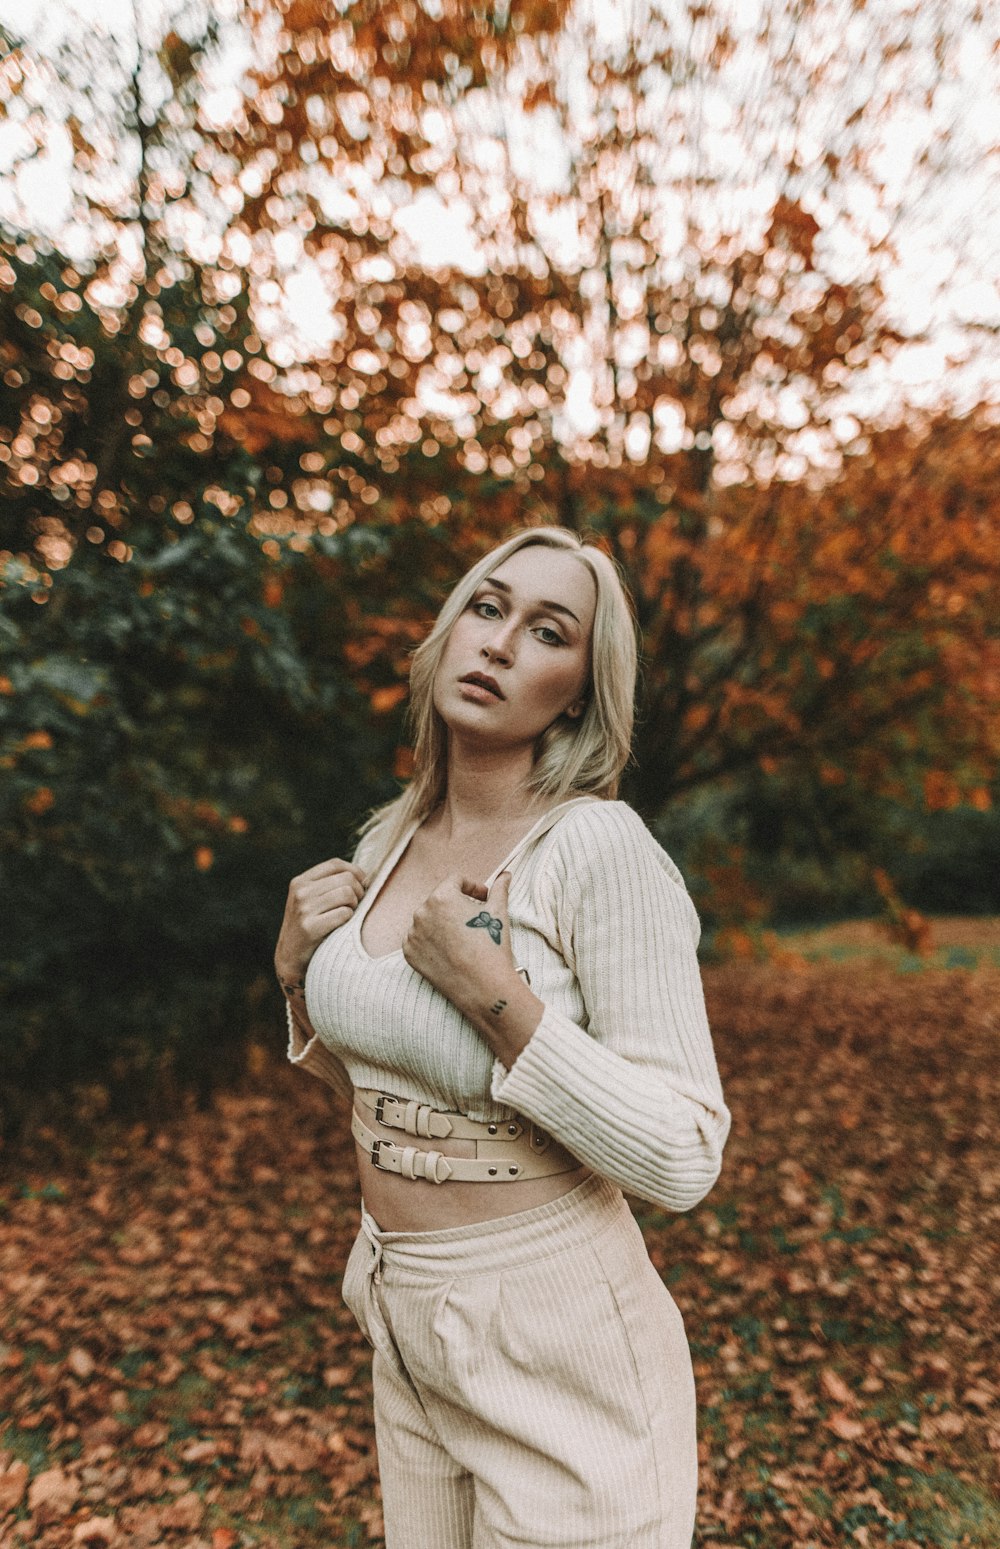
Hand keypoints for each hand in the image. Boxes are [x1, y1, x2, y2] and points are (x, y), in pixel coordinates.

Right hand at [275, 856, 365, 985]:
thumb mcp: (310, 900)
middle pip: (346, 879)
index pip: (336, 864)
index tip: (361, 885)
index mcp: (300, 882)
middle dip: (359, 891)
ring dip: (354, 906)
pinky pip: (344, 914)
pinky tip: (342, 927)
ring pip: (347, 894)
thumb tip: (364, 875)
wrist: (290, 958)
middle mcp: (300, 892)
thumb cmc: (309, 926)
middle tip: (356, 905)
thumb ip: (329, 885)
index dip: (355, 871)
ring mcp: (304, 909)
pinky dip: (349, 920)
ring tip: (348, 915)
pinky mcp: (310, 928)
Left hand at [402, 871, 516, 1010]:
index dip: (472, 888)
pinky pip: (419, 939)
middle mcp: (422, 912)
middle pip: (440, 901)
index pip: (455, 881)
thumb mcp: (498, 912)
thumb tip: (506, 874)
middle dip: (457, 906)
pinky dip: (431, 941)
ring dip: (442, 923)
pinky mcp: (409, 953)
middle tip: (475, 920)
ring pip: (428, 920)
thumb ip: (499, 889)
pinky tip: (449, 950)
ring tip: (462, 937)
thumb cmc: (492, 946)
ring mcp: (413, 934)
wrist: (484, 986)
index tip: (483, 899)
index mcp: (442, 896)